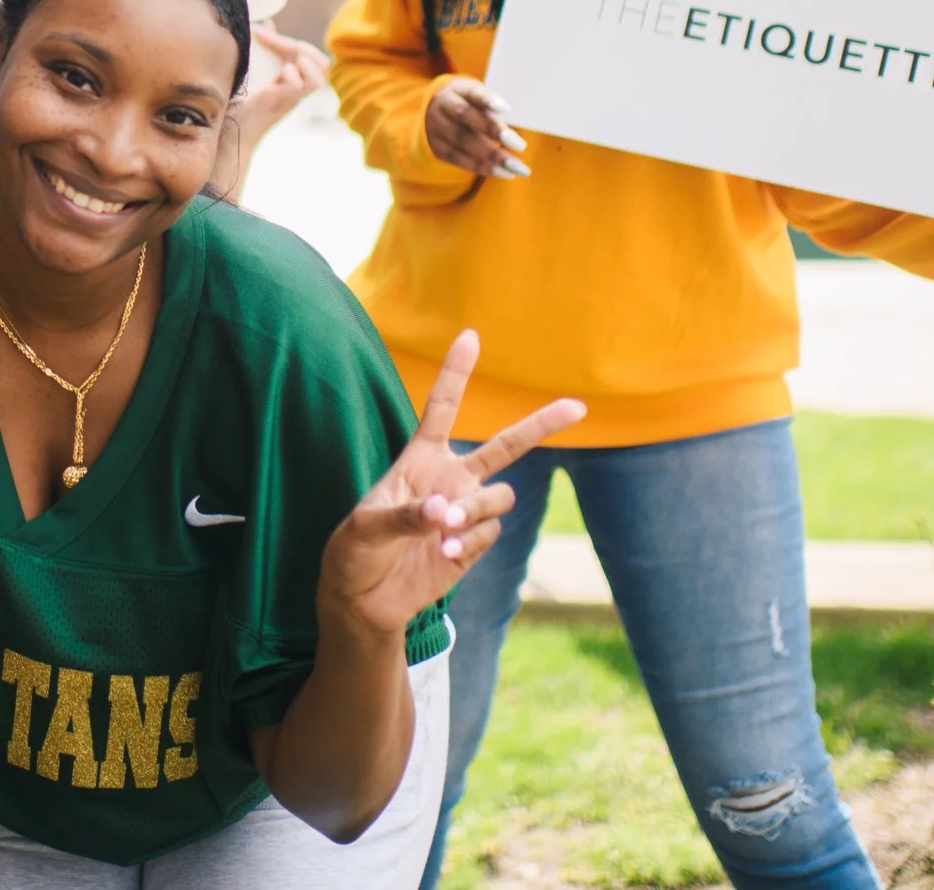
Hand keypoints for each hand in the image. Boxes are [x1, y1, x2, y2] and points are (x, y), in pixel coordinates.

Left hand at [232, 26, 329, 151]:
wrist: (225, 133)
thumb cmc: (238, 103)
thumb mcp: (254, 71)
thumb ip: (265, 48)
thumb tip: (268, 23)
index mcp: (292, 82)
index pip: (309, 56)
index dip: (288, 40)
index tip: (260, 31)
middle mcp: (295, 91)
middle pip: (322, 64)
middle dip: (304, 48)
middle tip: (278, 43)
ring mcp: (289, 98)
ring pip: (320, 77)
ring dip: (304, 61)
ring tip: (283, 60)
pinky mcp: (277, 102)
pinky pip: (297, 84)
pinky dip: (290, 74)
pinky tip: (276, 73)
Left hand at [319, 331, 583, 636]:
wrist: (362, 599)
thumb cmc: (355, 551)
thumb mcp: (365, 527)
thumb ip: (406, 515)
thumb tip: (445, 511)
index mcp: (419, 459)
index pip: (442, 408)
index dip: (457, 372)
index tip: (470, 335)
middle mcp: (450, 479)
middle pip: (504, 445)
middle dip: (541, 425)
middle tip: (578, 406)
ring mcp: (466, 512)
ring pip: (500, 496)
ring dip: (477, 508)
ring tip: (445, 528)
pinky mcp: (472, 545)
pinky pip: (489, 532)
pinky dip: (469, 541)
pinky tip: (442, 554)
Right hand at [423, 77, 529, 179]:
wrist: (433, 113)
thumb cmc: (468, 104)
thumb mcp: (477, 97)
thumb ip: (491, 110)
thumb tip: (511, 135)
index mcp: (457, 89)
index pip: (472, 92)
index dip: (487, 100)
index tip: (506, 108)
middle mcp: (443, 106)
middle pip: (467, 117)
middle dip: (494, 132)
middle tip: (521, 146)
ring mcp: (436, 128)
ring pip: (463, 141)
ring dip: (492, 156)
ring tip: (516, 167)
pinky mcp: (437, 148)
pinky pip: (459, 159)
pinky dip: (483, 167)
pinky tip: (503, 173)